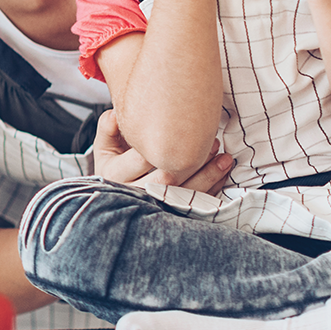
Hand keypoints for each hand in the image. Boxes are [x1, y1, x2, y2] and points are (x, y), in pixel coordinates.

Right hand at [91, 110, 232, 194]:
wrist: (116, 192)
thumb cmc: (116, 162)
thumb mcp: (105, 145)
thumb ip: (108, 127)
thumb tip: (115, 116)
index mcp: (116, 175)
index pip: (141, 158)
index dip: (163, 143)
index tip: (185, 127)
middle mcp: (134, 194)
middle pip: (166, 180)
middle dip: (192, 160)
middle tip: (212, 141)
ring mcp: (154, 207)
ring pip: (184, 195)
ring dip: (208, 176)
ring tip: (225, 158)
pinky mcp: (171, 214)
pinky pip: (195, 205)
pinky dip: (212, 189)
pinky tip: (223, 173)